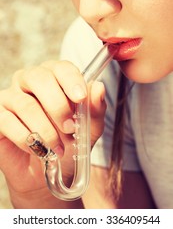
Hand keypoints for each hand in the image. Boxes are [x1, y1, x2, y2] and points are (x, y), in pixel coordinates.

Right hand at [0, 60, 105, 207]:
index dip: (71, 80)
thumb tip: (98, 87)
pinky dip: (28, 140)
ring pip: (26, 104)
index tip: (80, 98)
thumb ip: (94, 108)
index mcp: (54, 77)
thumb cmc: (68, 142)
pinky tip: (39, 150)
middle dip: (58, 106)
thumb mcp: (89, 128)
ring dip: (46, 130)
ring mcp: (11, 97)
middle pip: (39, 78)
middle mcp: (29, 81)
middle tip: (70, 129)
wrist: (46, 170)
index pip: (61, 67)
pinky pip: (8, 122)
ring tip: (58, 147)